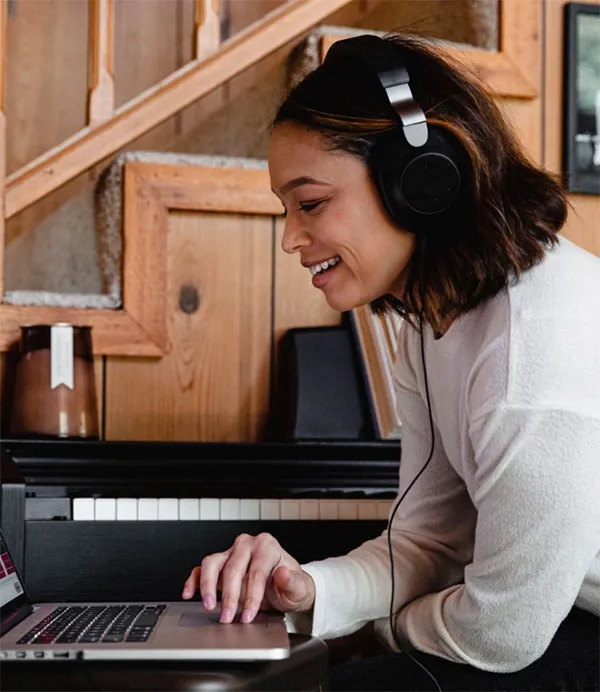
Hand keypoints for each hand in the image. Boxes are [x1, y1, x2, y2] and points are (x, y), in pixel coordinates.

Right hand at [182, 532, 315, 623]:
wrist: (285, 588)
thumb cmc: (290, 586)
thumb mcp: (298, 588)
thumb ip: (292, 581)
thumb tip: (282, 573)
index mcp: (267, 546)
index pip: (256, 571)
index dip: (252, 595)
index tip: (248, 614)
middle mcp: (247, 545)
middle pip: (233, 568)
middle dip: (229, 596)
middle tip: (228, 617)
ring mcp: (231, 553)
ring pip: (213, 563)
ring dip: (208, 585)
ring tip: (209, 605)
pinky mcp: (220, 563)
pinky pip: (202, 568)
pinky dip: (194, 580)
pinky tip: (190, 593)